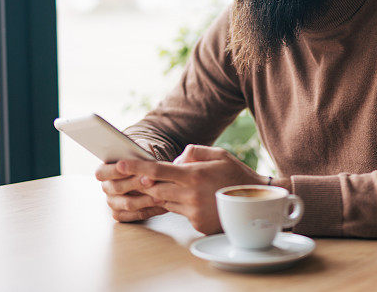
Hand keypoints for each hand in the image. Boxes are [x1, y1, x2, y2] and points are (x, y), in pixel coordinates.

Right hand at [95, 161, 167, 222]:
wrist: (152, 176)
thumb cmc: (143, 163)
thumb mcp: (138, 156)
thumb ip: (136, 158)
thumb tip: (142, 159)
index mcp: (104, 171)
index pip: (102, 173)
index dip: (113, 170)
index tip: (124, 166)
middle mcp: (107, 188)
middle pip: (117, 188)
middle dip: (136, 183)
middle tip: (151, 180)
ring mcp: (113, 203)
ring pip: (128, 204)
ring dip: (146, 199)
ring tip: (161, 195)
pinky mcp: (123, 214)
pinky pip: (136, 214)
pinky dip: (150, 209)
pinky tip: (162, 204)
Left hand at [117, 145, 266, 233]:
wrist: (257, 202)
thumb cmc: (238, 176)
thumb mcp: (219, 154)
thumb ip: (193, 152)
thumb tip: (175, 159)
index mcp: (194, 174)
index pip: (157, 170)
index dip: (136, 167)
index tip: (119, 164)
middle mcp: (191, 194)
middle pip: (155, 188)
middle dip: (147, 182)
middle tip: (141, 176)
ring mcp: (193, 211)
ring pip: (165, 201)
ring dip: (165, 193)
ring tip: (182, 186)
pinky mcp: (196, 224)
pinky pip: (179, 212)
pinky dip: (180, 204)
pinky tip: (198, 199)